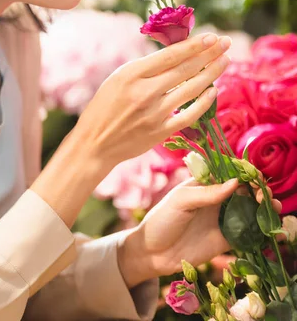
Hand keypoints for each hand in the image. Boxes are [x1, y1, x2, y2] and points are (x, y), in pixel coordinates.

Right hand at [74, 33, 230, 171]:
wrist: (94, 142)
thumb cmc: (105, 106)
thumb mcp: (118, 78)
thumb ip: (146, 68)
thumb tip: (178, 54)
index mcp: (131, 74)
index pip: (170, 55)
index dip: (194, 45)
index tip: (211, 36)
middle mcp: (144, 92)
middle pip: (185, 70)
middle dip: (209, 54)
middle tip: (226, 43)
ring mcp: (154, 113)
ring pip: (191, 89)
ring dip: (212, 74)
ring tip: (225, 61)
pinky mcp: (160, 132)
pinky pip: (189, 115)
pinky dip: (204, 102)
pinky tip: (213, 90)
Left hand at [117, 179, 282, 287]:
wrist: (152, 254)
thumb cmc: (162, 220)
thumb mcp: (181, 201)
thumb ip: (207, 193)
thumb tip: (235, 182)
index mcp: (205, 184)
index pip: (229, 173)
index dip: (244, 173)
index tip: (255, 177)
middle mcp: (217, 199)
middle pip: (244, 190)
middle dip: (259, 189)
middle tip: (265, 195)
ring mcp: (223, 219)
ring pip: (250, 210)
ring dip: (264, 207)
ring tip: (273, 207)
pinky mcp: (226, 240)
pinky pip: (248, 233)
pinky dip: (261, 230)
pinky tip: (271, 229)